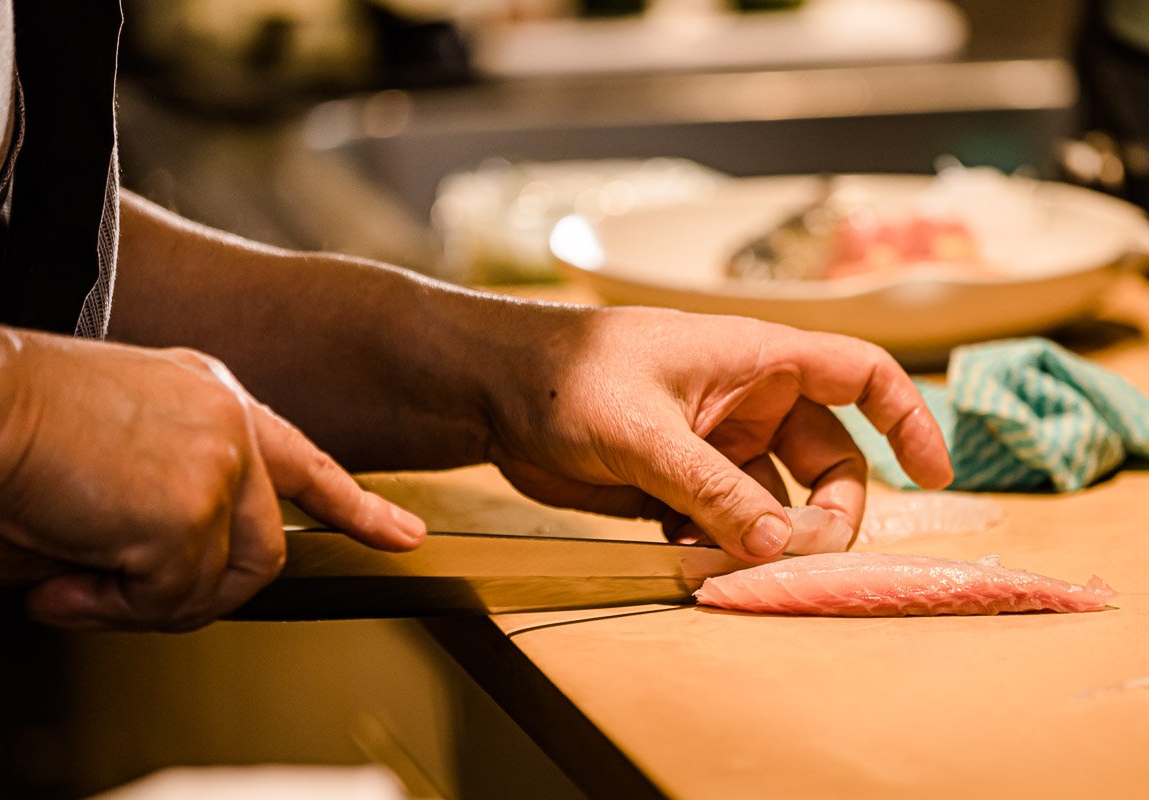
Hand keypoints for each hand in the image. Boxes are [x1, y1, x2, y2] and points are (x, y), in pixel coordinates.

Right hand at [0, 327, 424, 630]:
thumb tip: (175, 568)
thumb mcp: (125, 433)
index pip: (306, 460)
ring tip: (78, 585)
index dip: (355, 506)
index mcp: (218, 399)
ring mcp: (220, 468)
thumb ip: (173, 482)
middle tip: (128, 599)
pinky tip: (65, 582)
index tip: (400, 535)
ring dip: (148, 603)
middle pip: (264, 549)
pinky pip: (170, 598)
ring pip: (219, 582)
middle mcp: (233, 427)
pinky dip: (114, 608)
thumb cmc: (26, 421)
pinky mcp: (190, 512)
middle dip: (204, 593)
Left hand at [485, 306, 951, 562]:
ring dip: (765, 539)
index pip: (862, 376)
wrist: (492, 391)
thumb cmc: (566, 376)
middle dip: (823, 513)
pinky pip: (727, 523)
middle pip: (829, 462)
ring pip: (775, 503)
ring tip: (721, 563)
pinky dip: (721, 548)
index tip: (935, 475)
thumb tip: (778, 545)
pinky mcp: (680, 483)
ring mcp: (716, 446)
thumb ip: (710, 488)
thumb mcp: (641, 431)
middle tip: (788, 555)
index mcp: (757, 360)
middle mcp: (749, 402)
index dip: (910, 418)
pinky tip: (688, 560)